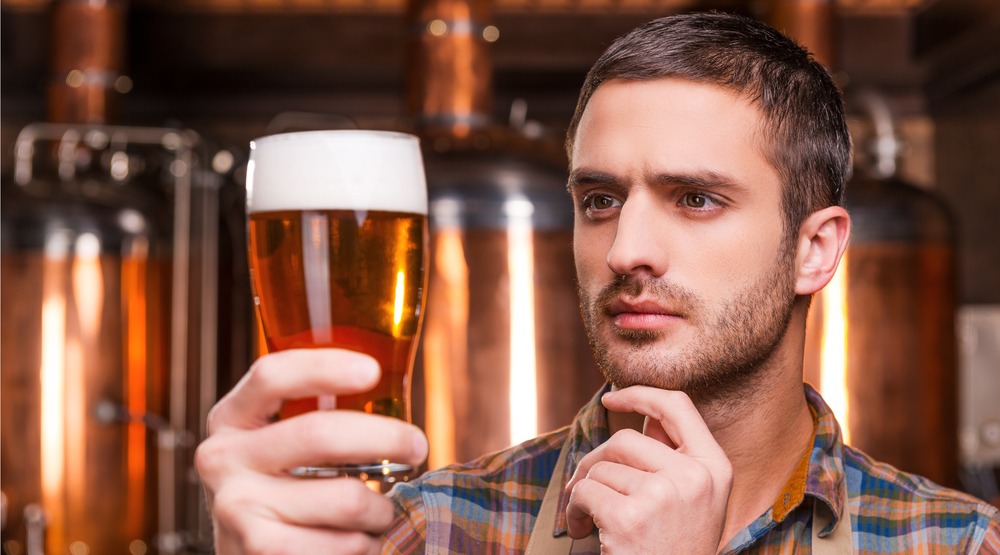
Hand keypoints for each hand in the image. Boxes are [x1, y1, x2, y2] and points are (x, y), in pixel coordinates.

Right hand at [194, 349, 428, 554]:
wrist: (244, 553)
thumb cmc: (281, 486)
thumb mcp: (280, 441)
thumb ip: (316, 410)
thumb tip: (393, 380)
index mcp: (231, 417)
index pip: (272, 376)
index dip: (324, 367)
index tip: (374, 371)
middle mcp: (223, 458)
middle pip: (319, 433)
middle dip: (387, 437)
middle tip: (418, 446)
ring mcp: (235, 507)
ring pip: (346, 498)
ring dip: (381, 507)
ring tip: (381, 510)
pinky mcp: (258, 550)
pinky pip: (342, 544)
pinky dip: (366, 544)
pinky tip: (361, 540)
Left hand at [565, 387, 732, 553]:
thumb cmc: (675, 548)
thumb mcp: (693, 502)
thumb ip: (672, 459)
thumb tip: (643, 417)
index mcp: (715, 468)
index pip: (678, 406)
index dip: (640, 394)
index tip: (610, 397)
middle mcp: (695, 477)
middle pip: (625, 440)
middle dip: (594, 462)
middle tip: (584, 488)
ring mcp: (664, 495)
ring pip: (601, 468)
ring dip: (583, 492)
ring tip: (588, 520)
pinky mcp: (632, 517)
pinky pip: (585, 492)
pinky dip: (573, 511)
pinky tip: (582, 532)